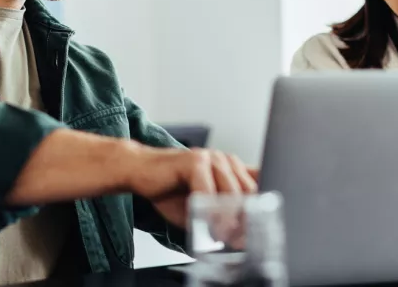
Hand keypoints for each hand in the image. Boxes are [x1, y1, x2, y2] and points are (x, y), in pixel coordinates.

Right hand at [126, 146, 257, 227]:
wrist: (139, 171)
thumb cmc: (170, 190)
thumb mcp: (202, 207)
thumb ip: (221, 216)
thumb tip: (240, 238)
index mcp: (232, 169)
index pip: (258, 188)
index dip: (259, 211)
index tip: (253, 232)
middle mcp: (226, 161)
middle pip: (249, 192)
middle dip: (245, 219)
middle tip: (237, 240)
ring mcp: (211, 157)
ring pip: (232, 192)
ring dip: (227, 218)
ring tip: (221, 235)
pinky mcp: (194, 160)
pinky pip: (208, 189)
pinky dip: (208, 210)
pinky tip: (204, 221)